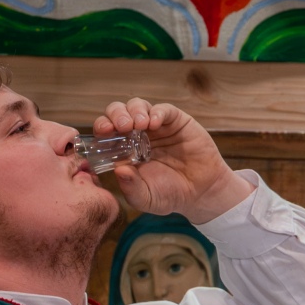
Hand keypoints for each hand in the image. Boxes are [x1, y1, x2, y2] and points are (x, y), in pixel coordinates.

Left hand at [93, 99, 253, 223]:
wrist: (202, 193)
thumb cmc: (171, 195)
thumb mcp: (146, 198)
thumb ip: (130, 188)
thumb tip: (119, 171)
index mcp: (125, 150)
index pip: (107, 131)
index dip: (102, 127)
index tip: (104, 132)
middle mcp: (138, 135)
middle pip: (119, 112)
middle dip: (116, 114)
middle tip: (121, 127)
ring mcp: (157, 127)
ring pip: (138, 106)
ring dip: (134, 111)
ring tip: (140, 124)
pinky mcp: (176, 122)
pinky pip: (164, 110)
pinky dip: (157, 112)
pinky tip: (155, 123)